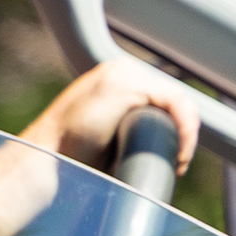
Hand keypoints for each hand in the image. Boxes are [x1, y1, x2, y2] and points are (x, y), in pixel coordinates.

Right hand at [18, 57, 199, 175]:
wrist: (50, 159)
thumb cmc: (72, 157)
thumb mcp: (107, 137)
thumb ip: (126, 130)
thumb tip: (156, 148)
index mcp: (115, 79)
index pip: (163, 101)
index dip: (175, 130)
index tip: (173, 162)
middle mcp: (121, 71)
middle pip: (171, 101)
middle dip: (179, 133)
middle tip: (175, 165)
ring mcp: (124, 74)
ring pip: (177, 102)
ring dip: (183, 135)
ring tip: (175, 162)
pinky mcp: (128, 85)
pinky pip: (175, 103)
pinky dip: (184, 130)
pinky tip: (179, 154)